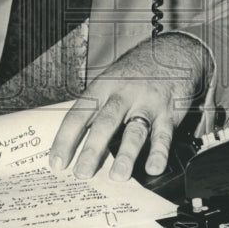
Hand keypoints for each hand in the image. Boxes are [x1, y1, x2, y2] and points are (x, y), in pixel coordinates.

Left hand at [48, 34, 209, 181]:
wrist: (171, 51)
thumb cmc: (133, 74)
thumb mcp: (108, 82)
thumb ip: (95, 109)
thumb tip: (74, 145)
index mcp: (102, 88)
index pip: (79, 115)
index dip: (65, 139)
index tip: (57, 162)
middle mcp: (123, 95)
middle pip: (105, 123)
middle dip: (92, 150)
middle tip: (82, 173)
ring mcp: (147, 104)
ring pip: (134, 131)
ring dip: (125, 155)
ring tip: (117, 176)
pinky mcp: (169, 113)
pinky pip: (164, 135)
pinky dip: (159, 153)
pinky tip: (152, 168)